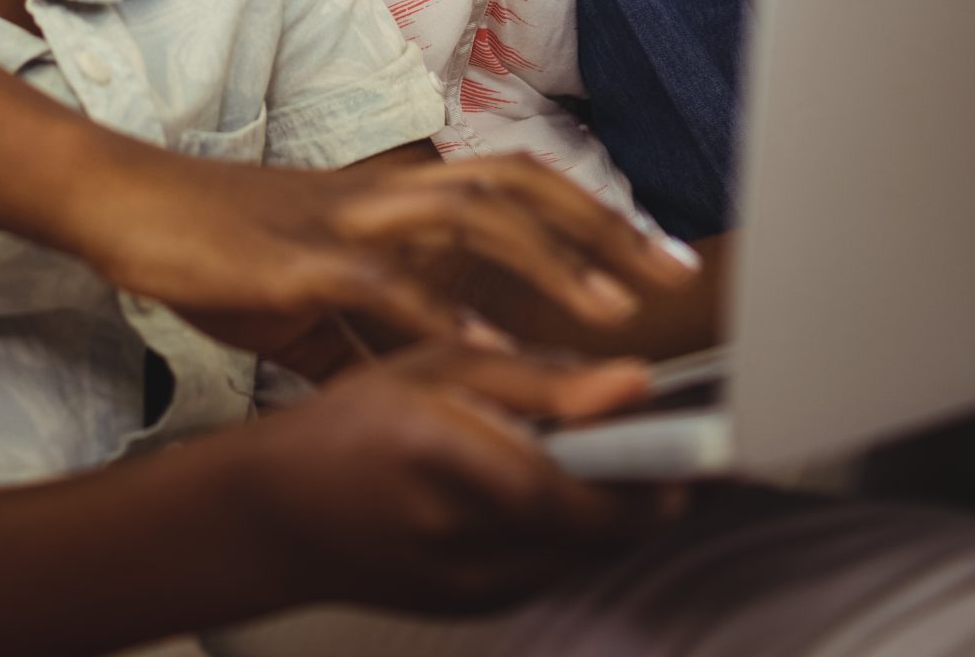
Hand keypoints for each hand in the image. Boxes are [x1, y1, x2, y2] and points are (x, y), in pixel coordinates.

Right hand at [69, 141, 697, 363]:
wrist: (125, 206)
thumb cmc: (214, 246)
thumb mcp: (311, 294)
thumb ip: (372, 332)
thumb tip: (425, 384)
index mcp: (390, 201)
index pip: (513, 188)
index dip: (588, 216)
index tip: (653, 259)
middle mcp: (382, 195)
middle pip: (514, 186)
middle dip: (597, 228)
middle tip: (666, 277)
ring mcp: (342, 219)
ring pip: (466, 217)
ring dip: (543, 260)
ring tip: (604, 310)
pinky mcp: (294, 258)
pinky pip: (376, 281)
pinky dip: (431, 310)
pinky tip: (479, 343)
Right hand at [237, 339, 676, 614]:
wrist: (276, 516)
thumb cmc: (350, 425)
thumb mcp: (436, 367)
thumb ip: (541, 379)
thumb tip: (633, 382)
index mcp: (451, 461)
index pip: (583, 494)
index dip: (653, 482)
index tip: (698, 453)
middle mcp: (463, 537)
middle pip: (597, 532)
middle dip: (643, 494)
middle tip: (663, 448)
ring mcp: (471, 586)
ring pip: (583, 555)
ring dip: (608, 515)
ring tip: (603, 462)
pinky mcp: (475, 608)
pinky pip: (552, 571)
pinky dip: (567, 536)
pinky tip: (547, 495)